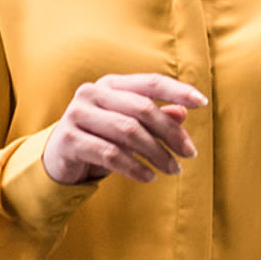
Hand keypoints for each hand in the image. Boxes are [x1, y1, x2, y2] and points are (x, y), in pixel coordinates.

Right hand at [42, 73, 206, 185]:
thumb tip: (183, 114)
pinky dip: (134, 167)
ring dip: (156, 154)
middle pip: (142, 109)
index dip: (178, 91)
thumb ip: (153, 118)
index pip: (150, 83)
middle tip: (190, 154)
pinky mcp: (69, 139)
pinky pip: (110, 154)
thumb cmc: (99, 139)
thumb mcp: (127, 128)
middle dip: (170, 133)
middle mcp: (92, 93)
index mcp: (110, 84)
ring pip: (128, 132)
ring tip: (173, 170)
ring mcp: (77, 114)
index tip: (203, 103)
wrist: (57, 160)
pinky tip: (149, 177)